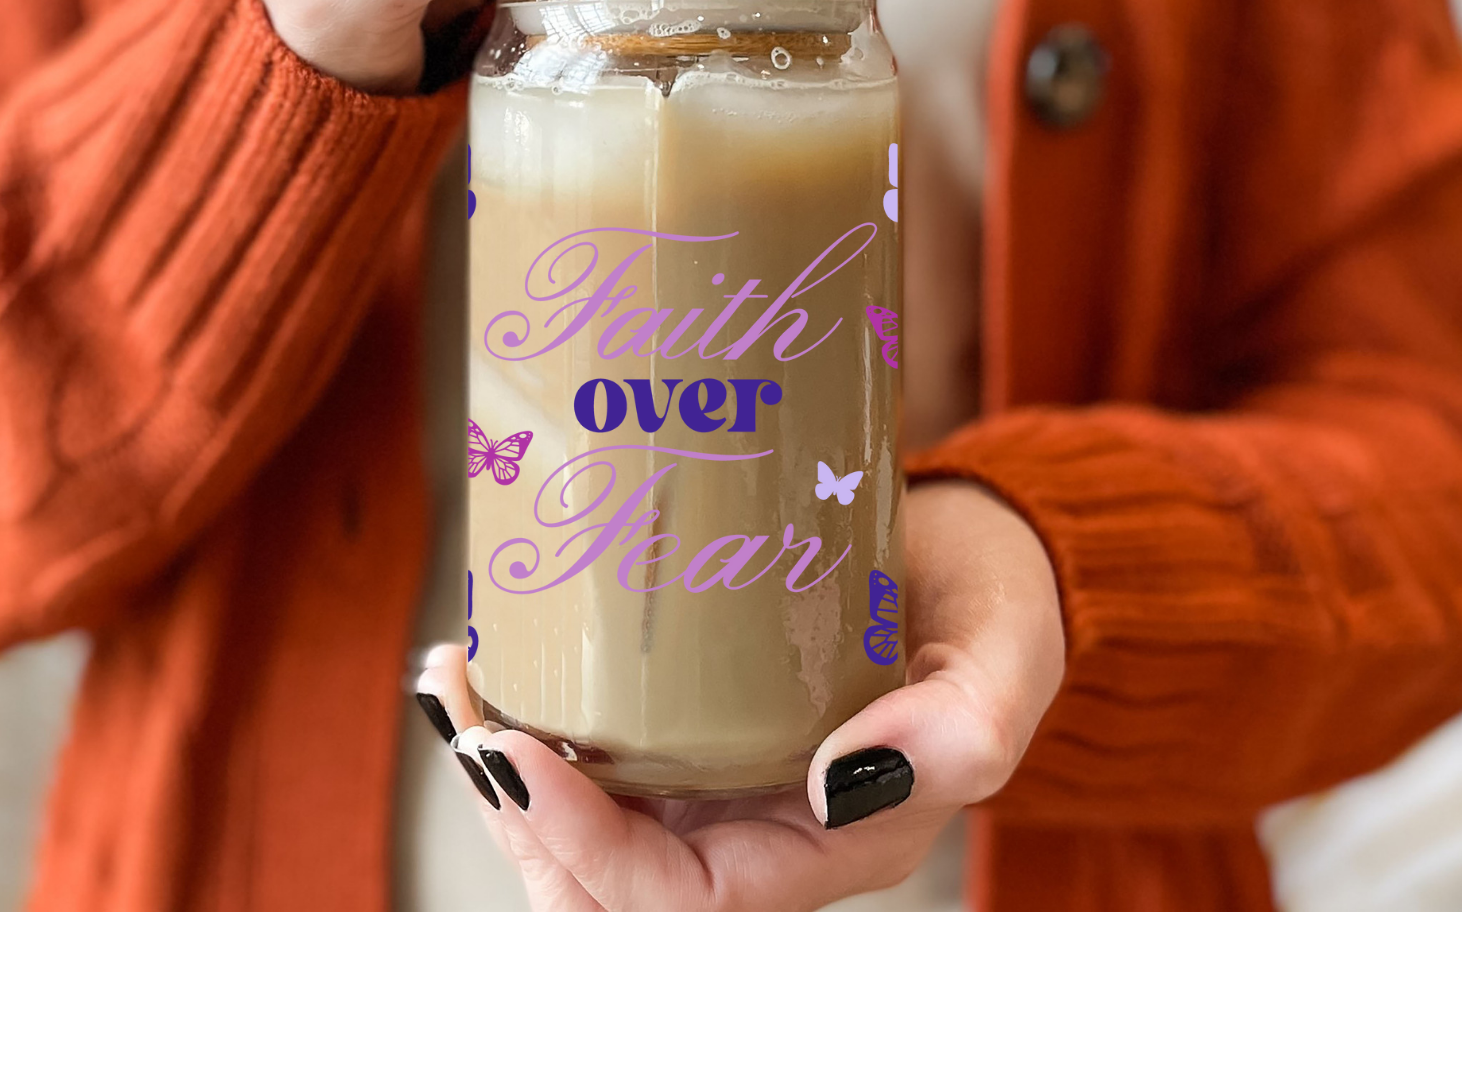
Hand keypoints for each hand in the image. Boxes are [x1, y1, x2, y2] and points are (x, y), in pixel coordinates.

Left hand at [415, 479, 1064, 909]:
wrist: (969, 561)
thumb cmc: (992, 610)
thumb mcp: (1004, 656)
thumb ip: (961, 725)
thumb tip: (847, 779)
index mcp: (832, 844)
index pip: (682, 902)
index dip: (586, 848)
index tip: (518, 751)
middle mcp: (757, 836)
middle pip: (604, 895)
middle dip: (519, 821)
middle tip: (468, 711)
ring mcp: (712, 790)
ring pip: (578, 841)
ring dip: (504, 777)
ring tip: (458, 677)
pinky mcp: (684, 736)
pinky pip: (587, 771)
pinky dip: (525, 731)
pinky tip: (488, 663)